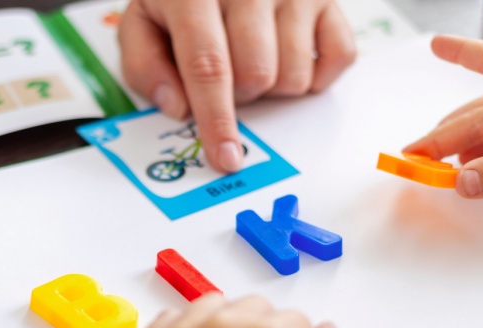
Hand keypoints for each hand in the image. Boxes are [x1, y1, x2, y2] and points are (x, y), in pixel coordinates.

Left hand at [118, 0, 355, 172]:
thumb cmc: (182, 1)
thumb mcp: (143, 23)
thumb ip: (145, 66)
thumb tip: (178, 108)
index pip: (209, 66)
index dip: (216, 119)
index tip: (224, 156)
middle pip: (256, 77)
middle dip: (240, 97)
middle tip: (227, 78)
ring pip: (295, 76)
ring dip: (274, 87)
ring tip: (254, 60)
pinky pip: (339, 58)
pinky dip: (316, 75)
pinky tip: (289, 56)